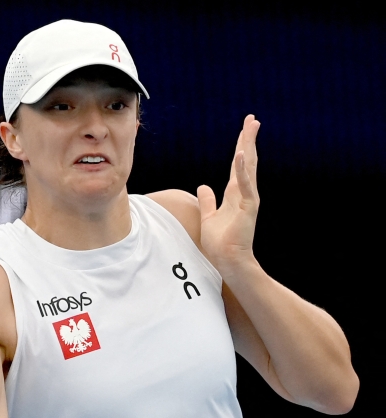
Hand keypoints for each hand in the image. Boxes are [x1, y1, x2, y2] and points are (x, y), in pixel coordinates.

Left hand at [197, 115, 260, 274]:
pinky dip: (242, 169)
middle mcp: (244, 192)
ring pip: (248, 167)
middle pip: (246, 160)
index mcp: (235, 193)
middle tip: (252, 119)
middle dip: (248, 139)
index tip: (245, 129)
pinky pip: (244, 184)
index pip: (238, 165)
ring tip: (251, 127)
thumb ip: (208, 200)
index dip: (241, 146)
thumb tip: (203, 187)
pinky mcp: (247, 206)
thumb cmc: (221, 241)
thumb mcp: (209, 215)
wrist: (228, 259)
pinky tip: (241, 154)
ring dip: (249, 146)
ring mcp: (248, 198)